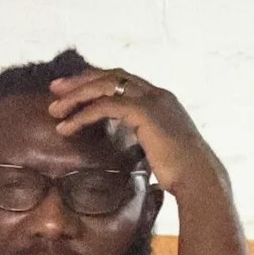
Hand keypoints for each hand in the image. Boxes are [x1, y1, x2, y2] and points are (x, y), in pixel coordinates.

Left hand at [46, 68, 225, 202]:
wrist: (199, 179)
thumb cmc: (182, 173)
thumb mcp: (160, 150)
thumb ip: (145, 140)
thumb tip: (133, 150)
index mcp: (161, 100)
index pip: (123, 80)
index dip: (96, 82)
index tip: (73, 91)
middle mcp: (157, 94)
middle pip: (111, 75)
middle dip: (80, 81)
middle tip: (55, 90)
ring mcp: (152, 100)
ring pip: (105, 86)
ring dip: (76, 96)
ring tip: (55, 110)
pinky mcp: (144, 112)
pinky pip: (106, 106)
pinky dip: (83, 114)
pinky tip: (67, 126)